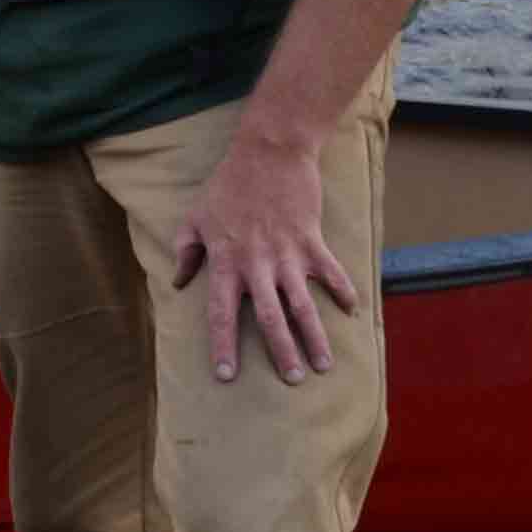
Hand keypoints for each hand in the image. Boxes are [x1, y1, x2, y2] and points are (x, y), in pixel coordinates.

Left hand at [168, 132, 358, 381]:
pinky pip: (331, 271)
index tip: (226, 376)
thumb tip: (178, 281)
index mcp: (226, 261)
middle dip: (281, 352)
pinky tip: (353, 311)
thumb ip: (186, 250)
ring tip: (323, 365)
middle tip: (292, 380)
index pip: (221, 312)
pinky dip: (343, 290)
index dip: (223, 345)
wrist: (268, 151)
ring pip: (302, 304)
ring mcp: (287, 253)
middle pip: (269, 318)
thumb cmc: (227, 184)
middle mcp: (256, 264)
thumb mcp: (196, 215)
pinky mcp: (312, 239)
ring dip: (314, 336)